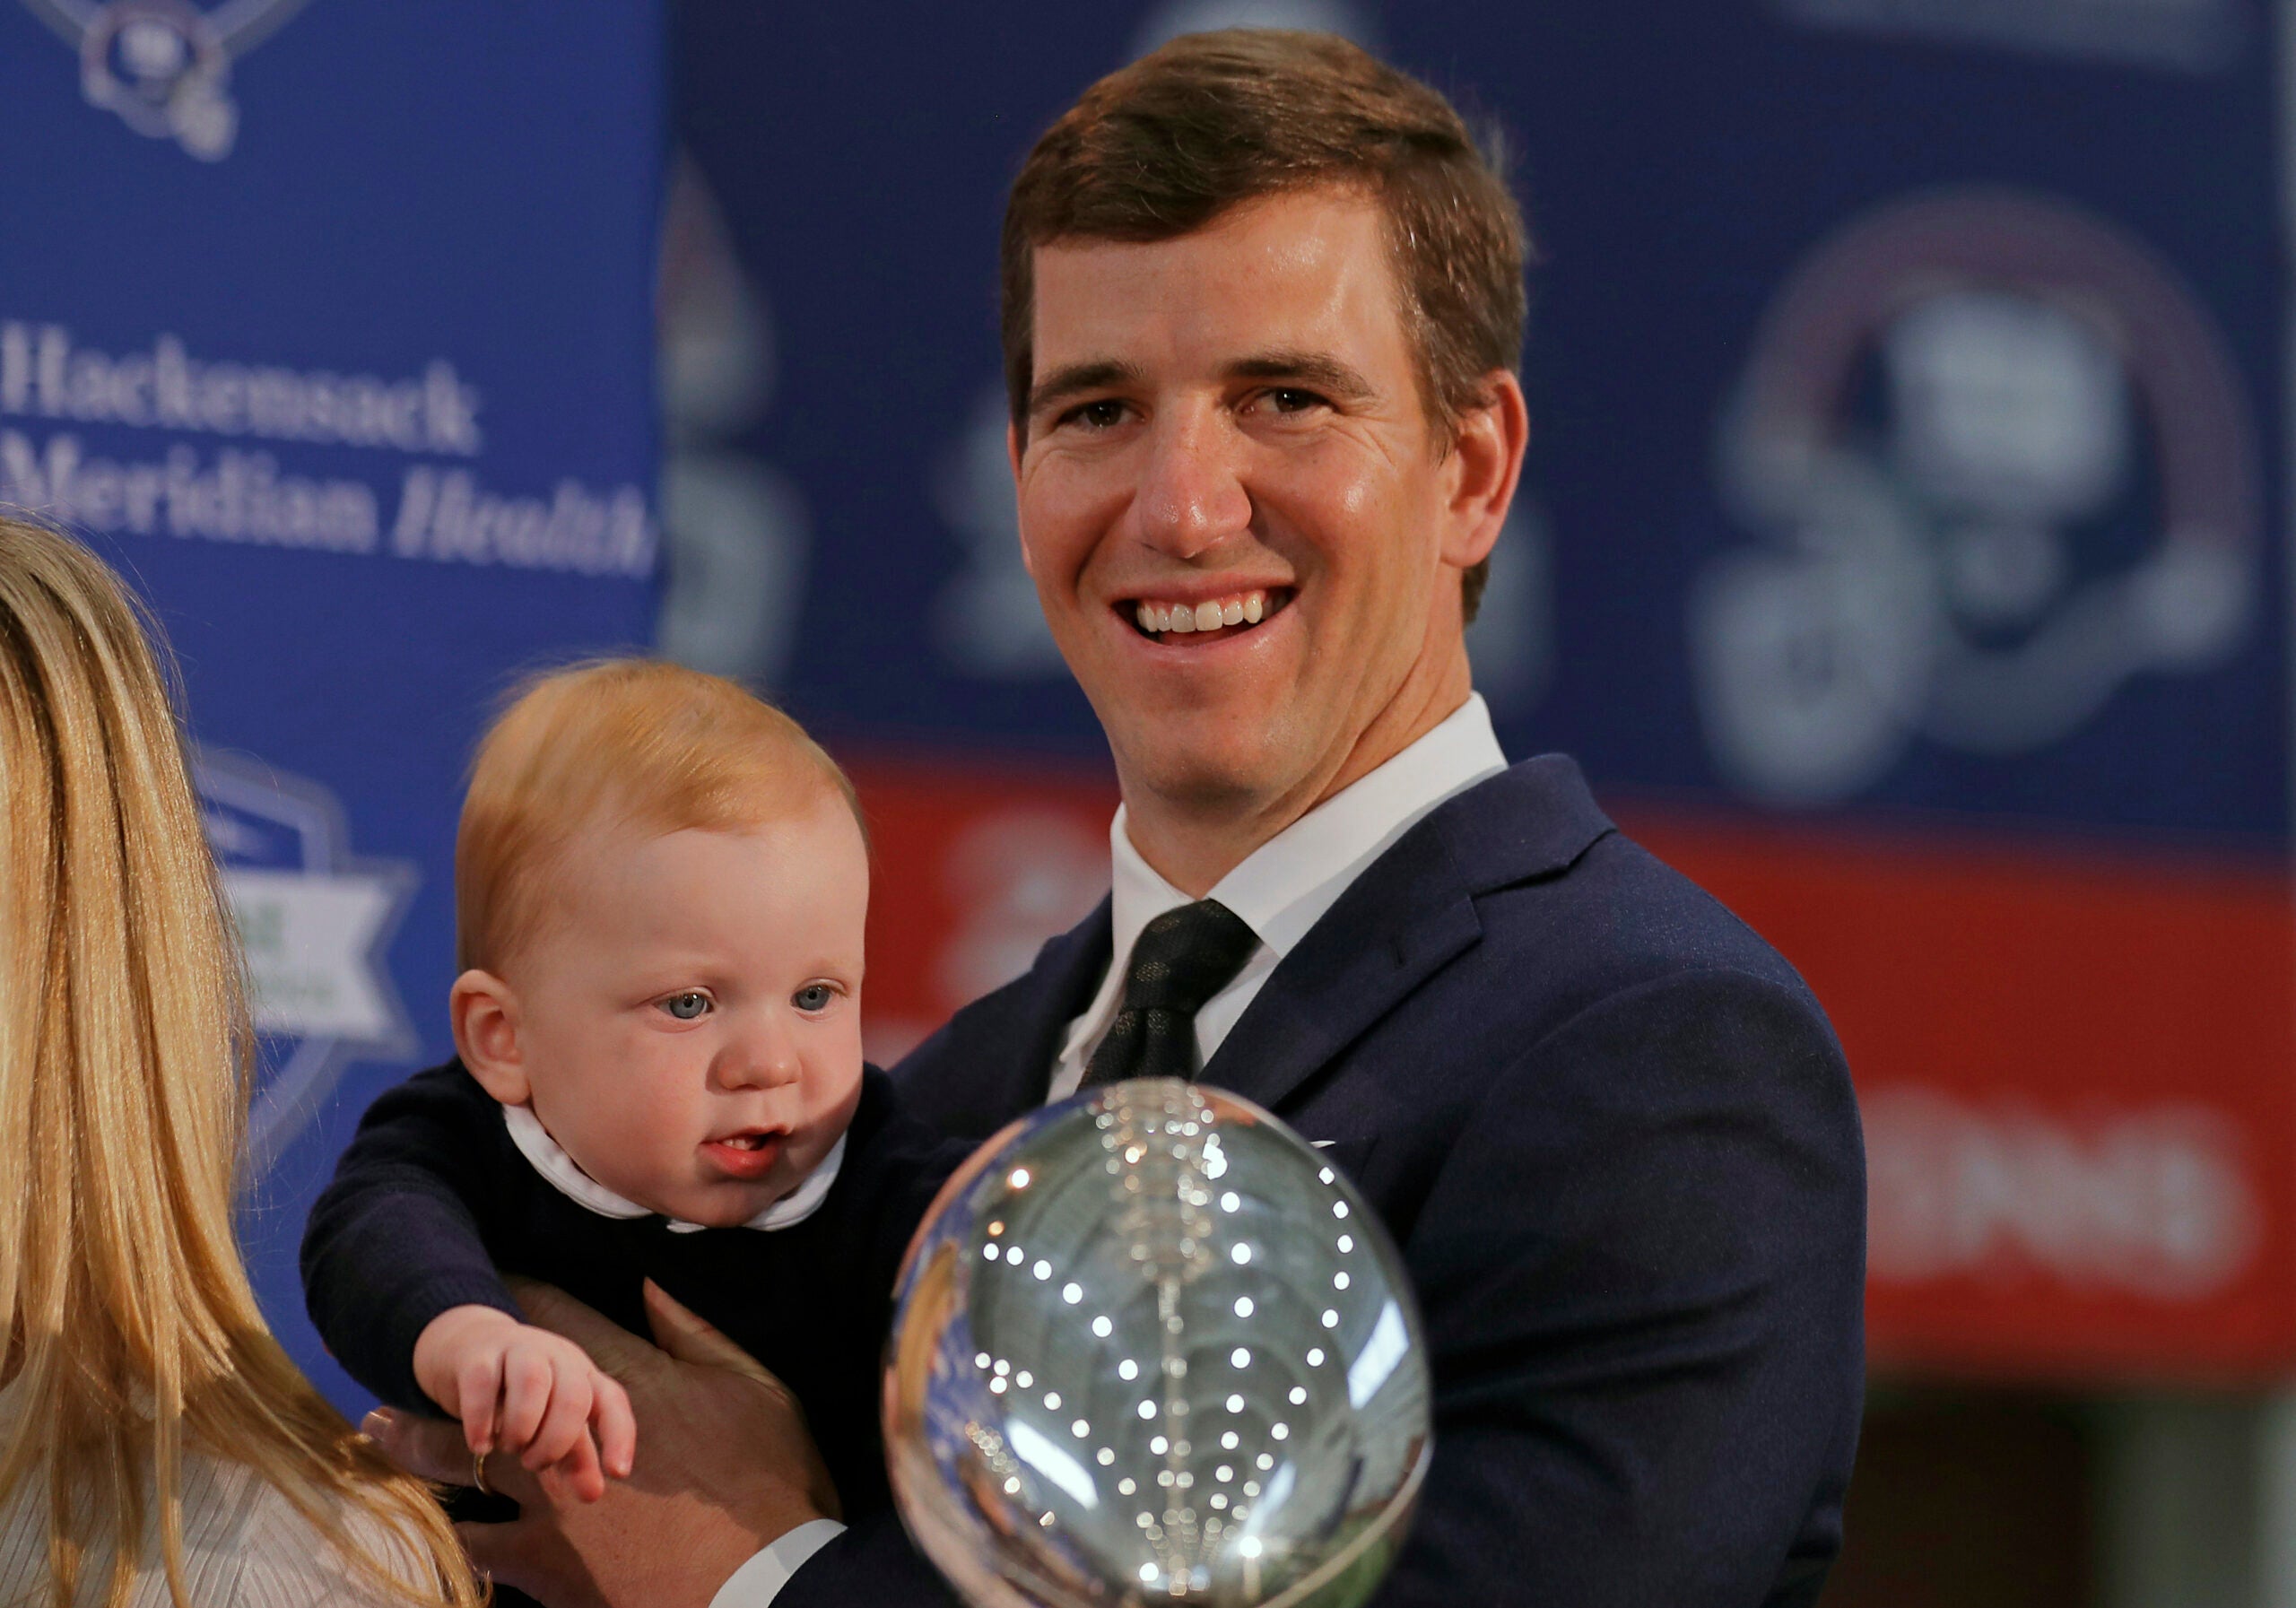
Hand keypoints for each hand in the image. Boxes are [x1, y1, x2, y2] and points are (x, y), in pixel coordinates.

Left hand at [366, 1279, 841, 1607]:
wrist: (759, 1581)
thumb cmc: (765, 1479)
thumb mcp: (753, 1387)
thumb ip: (694, 1332)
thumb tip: (652, 1284)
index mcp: (624, 1387)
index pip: (557, 1329)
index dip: (520, 1297)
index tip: (493, 1281)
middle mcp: (569, 1438)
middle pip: (484, 1398)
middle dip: (438, 1380)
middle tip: (402, 1364)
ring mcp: (549, 1503)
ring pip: (461, 1469)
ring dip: (416, 1450)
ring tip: (378, 1436)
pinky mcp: (544, 1563)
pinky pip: (477, 1543)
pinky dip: (454, 1531)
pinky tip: (435, 1527)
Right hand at [413, 1304, 634, 1502]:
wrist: (471, 1347)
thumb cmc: (522, 1394)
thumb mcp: (553, 1423)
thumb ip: (574, 1458)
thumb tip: (593, 1494)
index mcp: (583, 1375)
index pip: (612, 1402)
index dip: (619, 1436)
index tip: (617, 1473)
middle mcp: (558, 1357)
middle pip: (573, 1397)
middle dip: (556, 1442)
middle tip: (533, 1463)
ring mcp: (519, 1350)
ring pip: (532, 1382)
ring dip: (522, 1428)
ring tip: (509, 1448)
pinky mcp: (479, 1355)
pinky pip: (483, 1383)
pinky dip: (481, 1421)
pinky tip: (480, 1445)